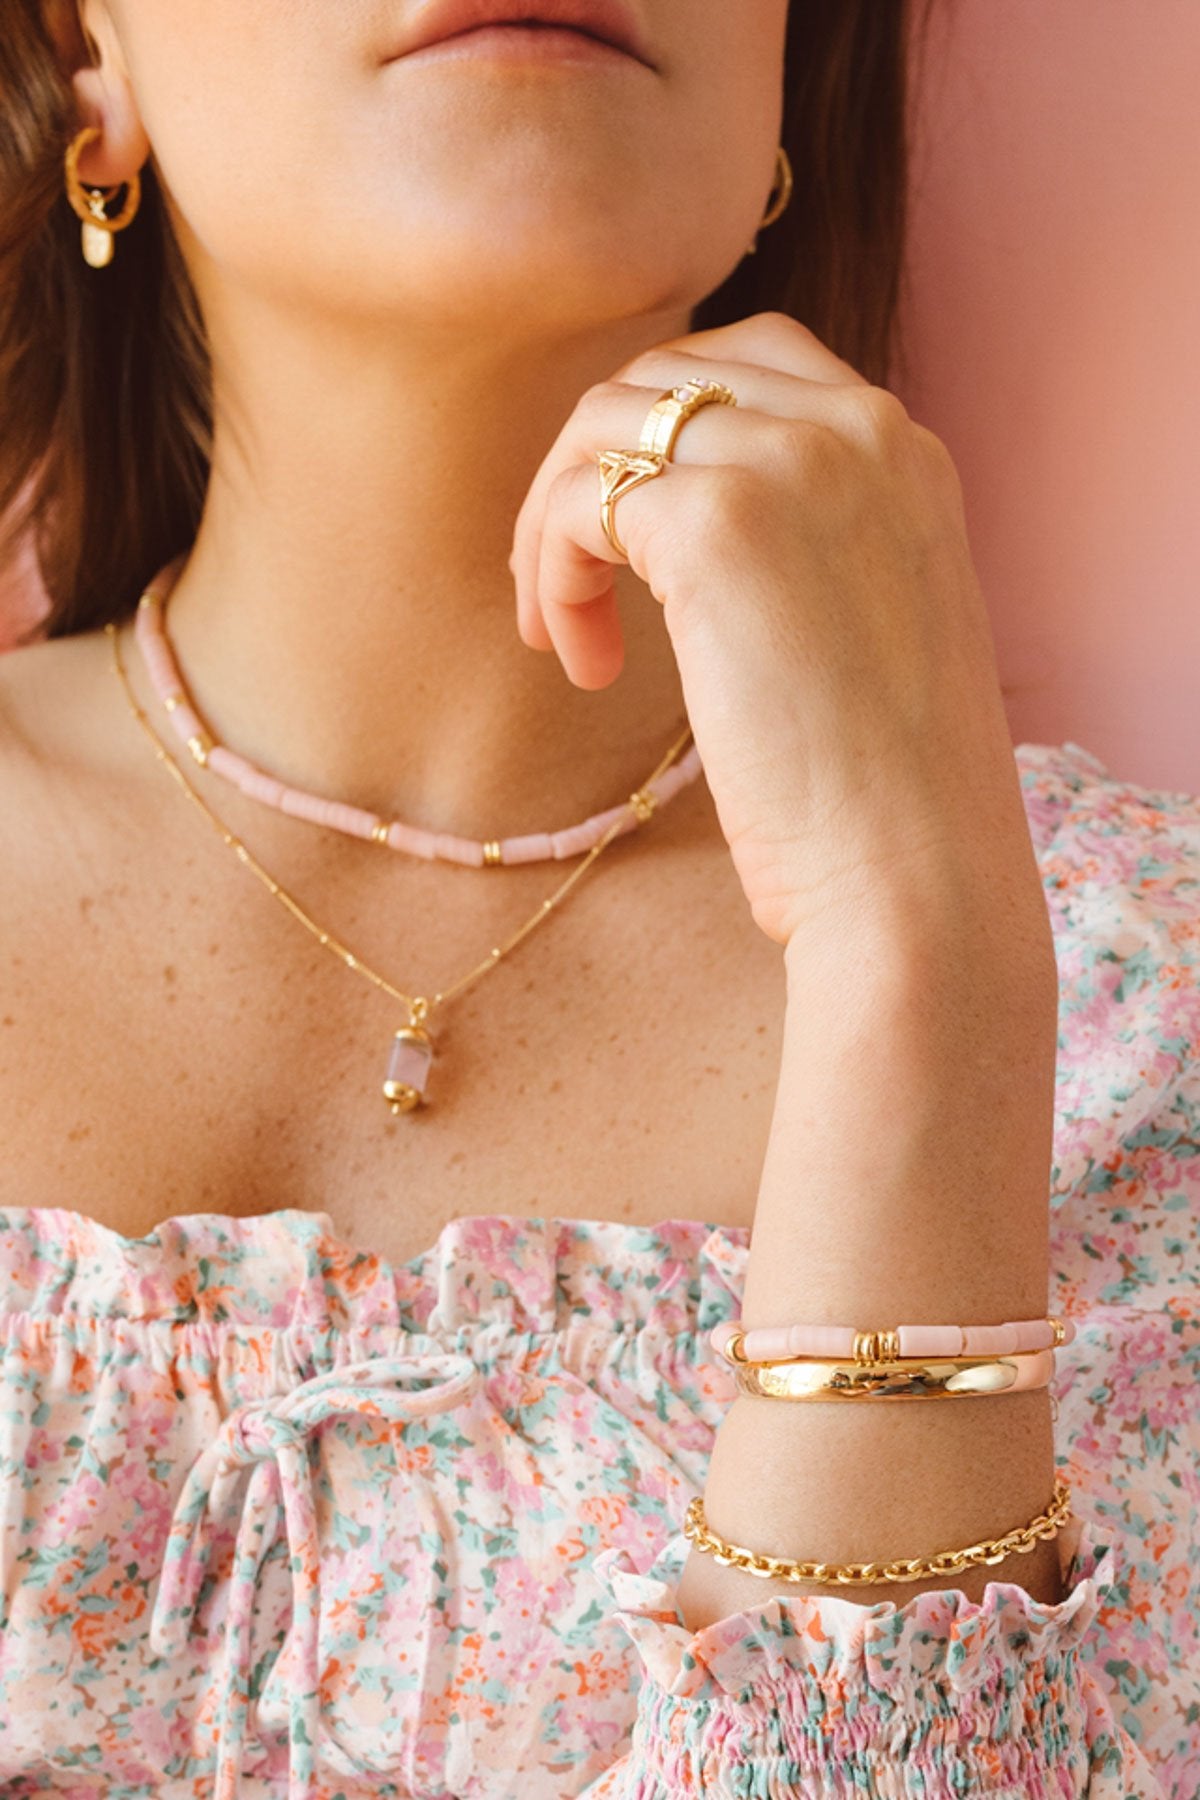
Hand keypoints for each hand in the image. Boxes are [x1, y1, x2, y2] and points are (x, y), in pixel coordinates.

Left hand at [509, 312, 1037, 950]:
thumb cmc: (887, 788)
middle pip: (661, 378)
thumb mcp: (870, 618)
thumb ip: (809, 540)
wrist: (916, 870)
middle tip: (567, 590)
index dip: (659, 435)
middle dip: (591, 469)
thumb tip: (684, 523)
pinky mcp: (717, 527)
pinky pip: (581, 500)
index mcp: (902, 451)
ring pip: (606, 429)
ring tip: (564, 636)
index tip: (630, 535)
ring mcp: (788, 466)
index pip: (747, 363)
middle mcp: (855, 430)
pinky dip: (553, 572)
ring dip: (555, 526)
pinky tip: (584, 665)